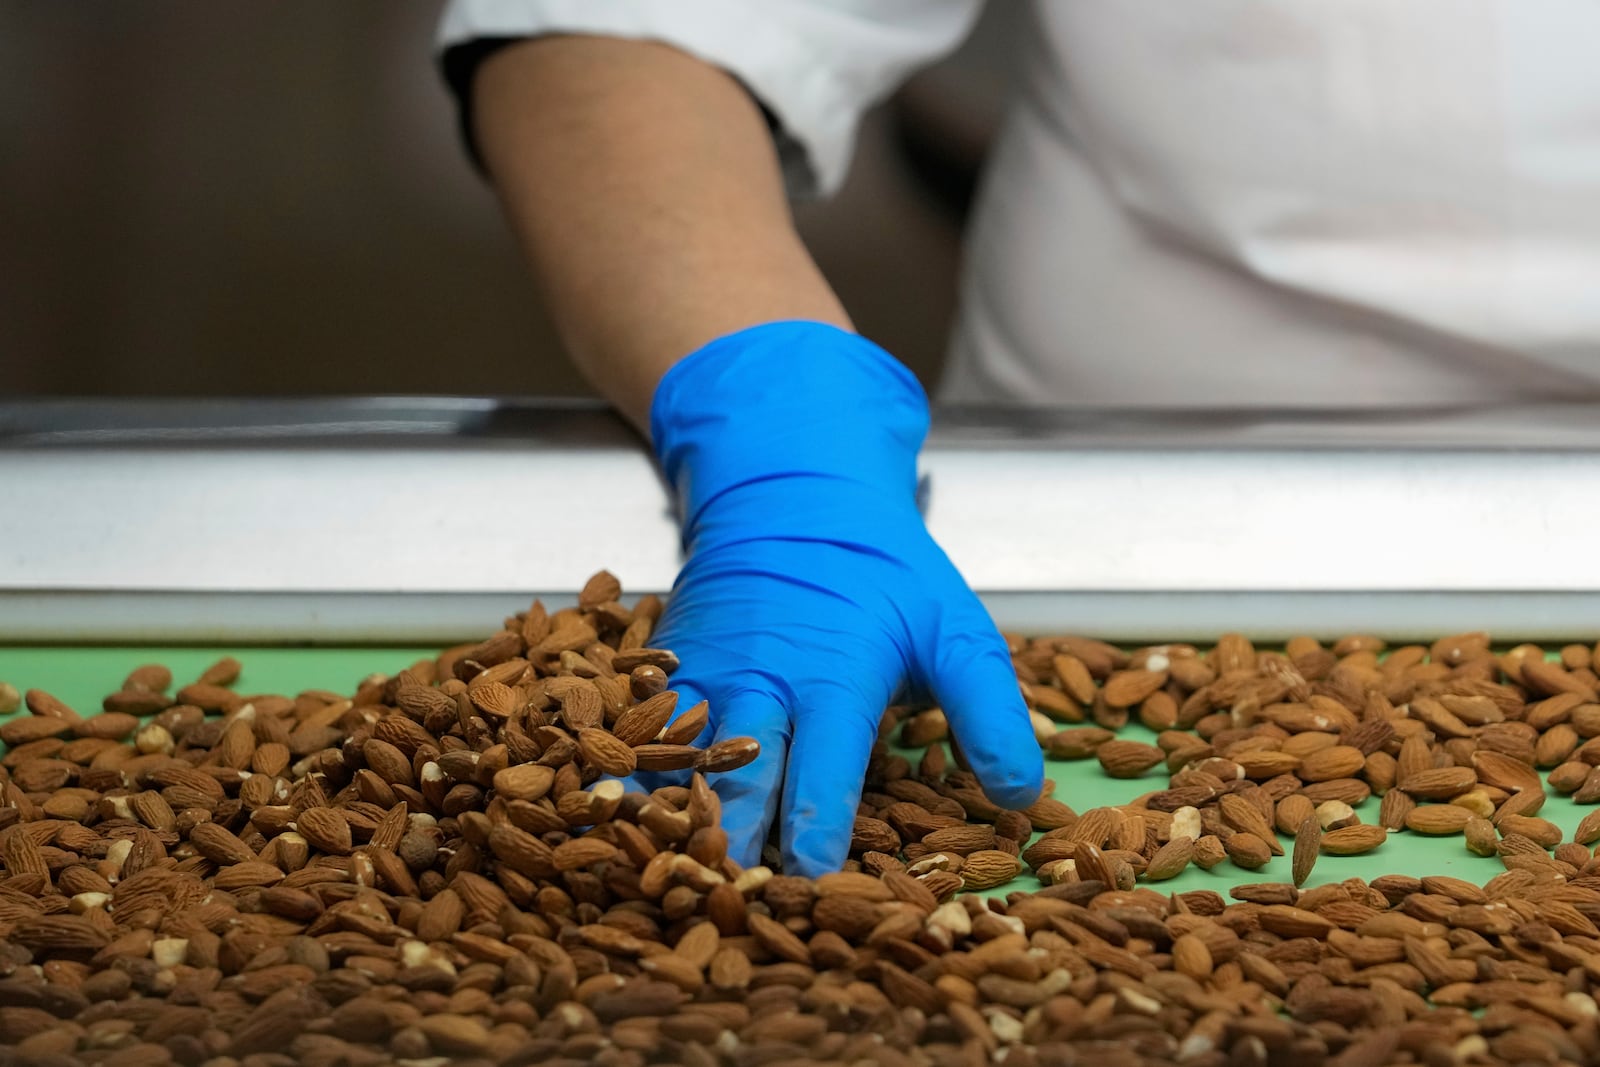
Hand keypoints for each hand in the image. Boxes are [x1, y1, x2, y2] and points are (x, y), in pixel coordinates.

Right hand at [648, 321, 1042, 875]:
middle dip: (735, 839)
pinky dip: (627, 773)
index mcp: (833, 673)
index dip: (816, 826)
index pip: (824, 765)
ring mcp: (705, 671)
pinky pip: (640, 727)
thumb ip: (988, 711)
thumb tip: (1021, 799)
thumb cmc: (881, 568)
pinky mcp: (669, 667)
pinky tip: (610, 820)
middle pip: (739, 774)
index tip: (811, 878)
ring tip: (661, 874)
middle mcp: (759, 677)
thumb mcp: (952, 626)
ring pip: (676, 755)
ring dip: (672, 817)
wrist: (790, 489)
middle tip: (730, 897)